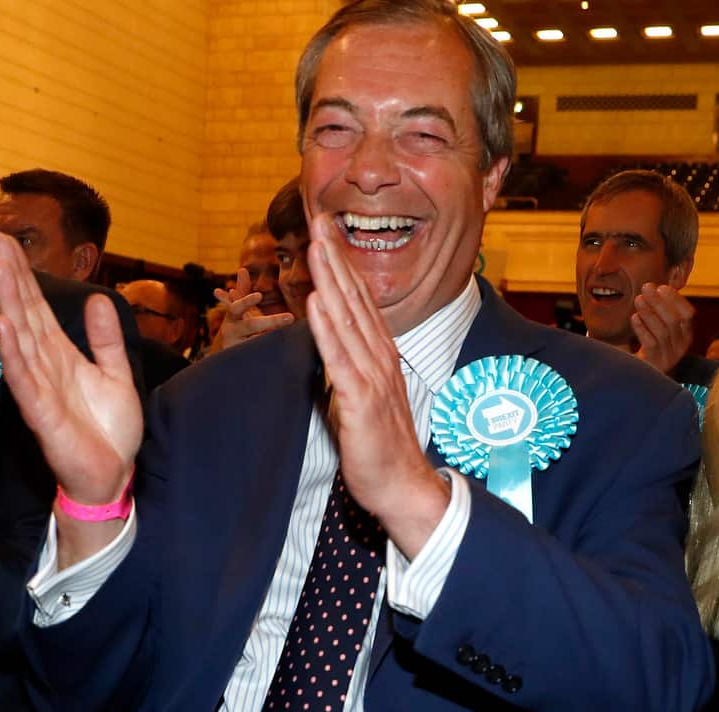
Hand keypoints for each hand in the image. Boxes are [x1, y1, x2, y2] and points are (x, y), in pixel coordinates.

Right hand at [0, 234, 140, 562]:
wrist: (113, 473)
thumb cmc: (109, 427)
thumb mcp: (115, 373)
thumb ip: (106, 338)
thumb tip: (97, 299)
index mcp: (61, 355)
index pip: (38, 308)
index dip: (24, 276)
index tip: (8, 242)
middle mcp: (45, 365)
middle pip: (24, 314)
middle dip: (10, 278)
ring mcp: (40, 387)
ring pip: (20, 338)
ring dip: (8, 304)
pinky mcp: (41, 412)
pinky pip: (24, 378)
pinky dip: (13, 352)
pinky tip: (4, 327)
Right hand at [207, 268, 293, 354]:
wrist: (223, 357)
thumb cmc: (237, 326)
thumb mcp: (237, 310)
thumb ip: (241, 290)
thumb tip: (242, 269)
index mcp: (231, 317)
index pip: (237, 307)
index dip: (247, 301)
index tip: (258, 295)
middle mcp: (232, 332)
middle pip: (252, 326)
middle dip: (271, 321)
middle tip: (290, 317)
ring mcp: (238, 348)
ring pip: (257, 343)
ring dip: (274, 339)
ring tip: (291, 331)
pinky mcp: (247, 361)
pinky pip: (263, 358)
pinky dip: (274, 355)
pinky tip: (288, 354)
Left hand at [304, 216, 448, 558]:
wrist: (403, 485)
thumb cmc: (382, 445)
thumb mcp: (365, 396)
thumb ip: (352, 366)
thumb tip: (333, 344)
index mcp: (381, 356)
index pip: (359, 301)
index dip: (341, 265)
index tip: (325, 233)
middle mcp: (380, 358)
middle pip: (354, 299)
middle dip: (335, 258)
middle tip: (319, 220)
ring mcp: (372, 378)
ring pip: (347, 320)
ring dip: (331, 280)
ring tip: (316, 245)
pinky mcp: (361, 402)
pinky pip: (341, 359)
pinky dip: (328, 328)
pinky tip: (317, 302)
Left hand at [632, 283, 694, 374]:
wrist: (645, 374)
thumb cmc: (652, 345)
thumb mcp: (662, 327)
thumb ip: (662, 310)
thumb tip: (653, 288)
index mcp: (686, 333)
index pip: (688, 314)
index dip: (676, 299)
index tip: (662, 287)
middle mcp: (681, 345)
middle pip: (674, 320)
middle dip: (659, 302)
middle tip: (646, 288)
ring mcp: (669, 356)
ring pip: (662, 331)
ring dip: (649, 312)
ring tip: (638, 299)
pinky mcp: (656, 363)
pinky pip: (650, 344)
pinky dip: (642, 328)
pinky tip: (634, 317)